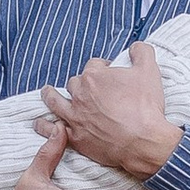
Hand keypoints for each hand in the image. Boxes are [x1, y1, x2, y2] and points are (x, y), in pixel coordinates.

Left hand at [42, 39, 185, 183]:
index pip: (94, 65)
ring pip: (55, 101)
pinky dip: (44, 125)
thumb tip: (136, 47)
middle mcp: (80, 94)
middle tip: (91, 89)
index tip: (110, 75)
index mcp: (94, 76)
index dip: (103, 68)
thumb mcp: (150, 71)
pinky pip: (53, 129)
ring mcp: (75, 116)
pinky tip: (40, 123)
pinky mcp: (75, 137)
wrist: (143, 141)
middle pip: (75, 82)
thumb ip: (142, 52)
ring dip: (50, 96)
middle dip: (81, 83)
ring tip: (47, 92)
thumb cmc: (146, 107)